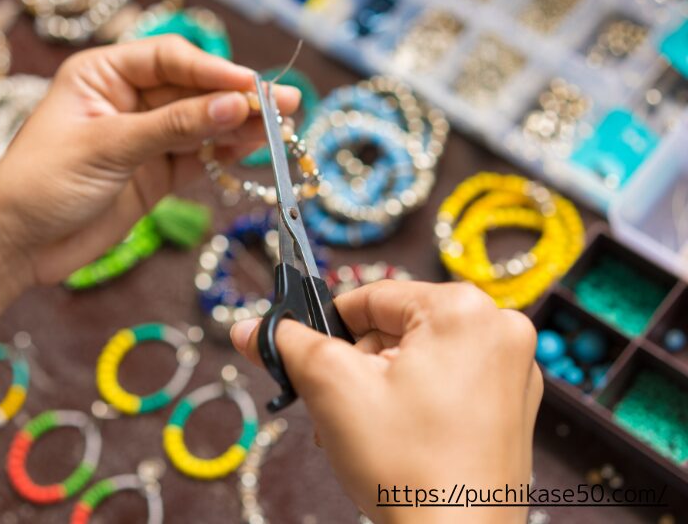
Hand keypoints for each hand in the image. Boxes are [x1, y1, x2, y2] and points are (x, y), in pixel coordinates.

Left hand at [0, 35, 299, 284]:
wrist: (15, 246)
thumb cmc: (42, 182)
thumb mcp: (108, 146)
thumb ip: (175, 126)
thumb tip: (235, 106)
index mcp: (104, 74)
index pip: (171, 60)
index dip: (214, 71)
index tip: (252, 87)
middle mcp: (128, 100)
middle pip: (194, 92)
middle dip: (236, 99)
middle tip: (285, 102)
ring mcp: (145, 139)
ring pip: (202, 126)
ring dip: (238, 128)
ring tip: (281, 128)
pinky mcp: (154, 175)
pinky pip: (197, 159)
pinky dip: (223, 157)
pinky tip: (251, 152)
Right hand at [231, 281, 541, 523]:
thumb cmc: (407, 467)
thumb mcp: (333, 389)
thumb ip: (288, 345)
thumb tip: (249, 328)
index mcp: (462, 309)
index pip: (373, 297)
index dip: (333, 328)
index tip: (311, 356)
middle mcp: (498, 328)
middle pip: (397, 328)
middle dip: (358, 366)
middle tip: (337, 407)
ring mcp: (513, 369)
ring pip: (420, 357)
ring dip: (381, 386)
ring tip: (363, 429)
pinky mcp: (514, 404)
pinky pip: (448, 380)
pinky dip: (415, 399)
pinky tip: (397, 436)